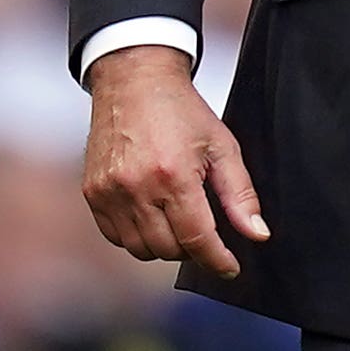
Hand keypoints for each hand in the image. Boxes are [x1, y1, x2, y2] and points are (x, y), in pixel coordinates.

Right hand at [82, 46, 267, 278]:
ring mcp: (109, 193)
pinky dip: (137, 237)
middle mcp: (136, 188)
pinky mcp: (92, 193)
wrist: (133, 81)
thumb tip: (257, 235)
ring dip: (165, 246)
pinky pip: (116, 237)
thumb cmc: (183, 112)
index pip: (196, 239)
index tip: (230, 268)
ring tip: (179, 220)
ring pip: (140, 249)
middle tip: (205, 230)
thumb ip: (240, 194)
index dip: (217, 260)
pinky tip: (153, 215)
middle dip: (193, 249)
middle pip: (168, 249)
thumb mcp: (223, 146)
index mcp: (174, 175)